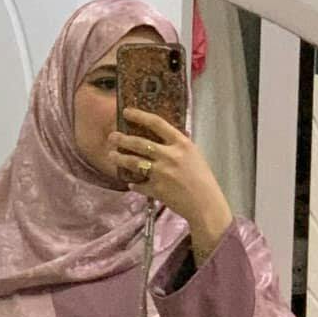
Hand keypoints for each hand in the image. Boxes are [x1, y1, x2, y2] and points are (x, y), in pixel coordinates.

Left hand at [110, 108, 231, 261]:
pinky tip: (131, 183)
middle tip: (112, 136)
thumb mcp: (195, 155)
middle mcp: (169, 155)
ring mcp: (161, 173)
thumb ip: (180, 144)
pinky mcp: (156, 189)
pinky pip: (139, 185)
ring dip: (119, 158)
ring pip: (133, 162)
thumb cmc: (203, 179)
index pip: (157, 123)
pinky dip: (134, 184)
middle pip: (139, 142)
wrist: (206, 204)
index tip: (127, 112)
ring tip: (111, 155)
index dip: (140, 116)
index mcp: (181, 144)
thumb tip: (169, 132)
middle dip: (122, 139)